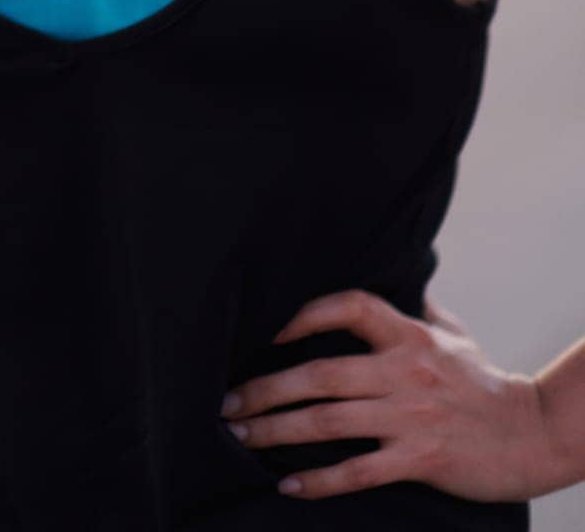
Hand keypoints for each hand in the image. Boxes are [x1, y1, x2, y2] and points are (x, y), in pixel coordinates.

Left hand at [219, 288, 555, 502]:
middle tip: (227, 403)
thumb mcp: (452, 333)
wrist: (531, 434)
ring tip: (241, 436)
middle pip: (321, 373)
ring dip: (277, 429)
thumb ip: (415, 306)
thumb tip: (396, 274)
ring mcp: (411, 416)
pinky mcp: (420, 459)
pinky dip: (320, 480)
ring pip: (329, 421)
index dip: (304, 313)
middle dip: (266, 387)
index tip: (265, 331)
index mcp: (410, 333)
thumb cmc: (484, 382)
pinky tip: (289, 485)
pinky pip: (359, 471)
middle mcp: (405, 370)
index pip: (350, 305)